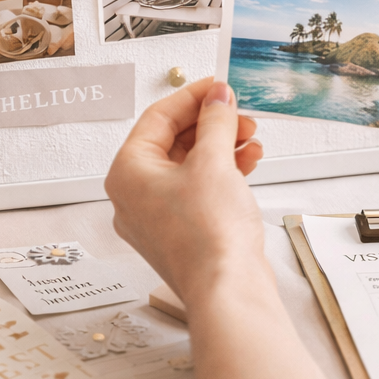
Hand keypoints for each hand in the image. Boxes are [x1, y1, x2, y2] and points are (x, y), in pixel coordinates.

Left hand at [104, 77, 263, 305]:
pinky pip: (196, 191)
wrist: (227, 292)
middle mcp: (134, 196)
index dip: (192, 97)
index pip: (157, 118)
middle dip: (210, 124)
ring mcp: (156, 218)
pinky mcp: (180, 234)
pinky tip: (249, 162)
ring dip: (221, 147)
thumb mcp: (214, 162)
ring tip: (251, 138)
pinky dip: (221, 173)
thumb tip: (217, 97)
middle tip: (239, 112)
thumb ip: (215, 122)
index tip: (218, 86)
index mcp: (127, 173)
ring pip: (188, 167)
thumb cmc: (209, 235)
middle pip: (172, 142)